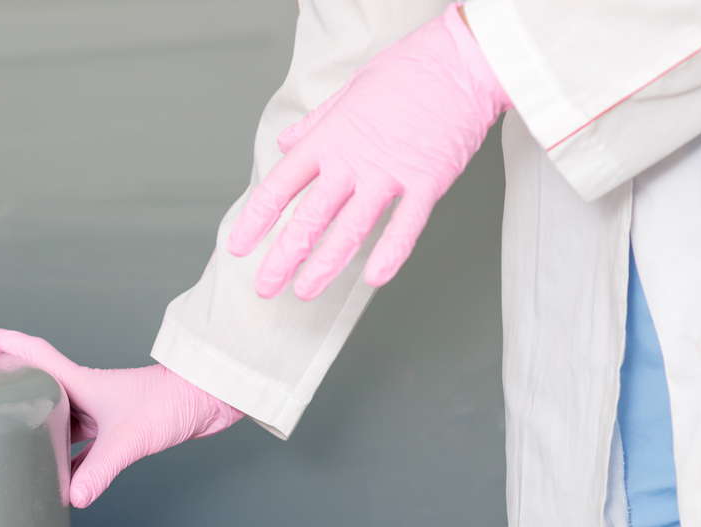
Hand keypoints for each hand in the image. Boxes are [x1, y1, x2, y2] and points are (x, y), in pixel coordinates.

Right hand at [0, 327, 243, 507]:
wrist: (212, 401)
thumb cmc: (175, 402)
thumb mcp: (132, 437)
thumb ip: (101, 469)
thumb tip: (73, 496)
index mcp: (79, 381)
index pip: (27, 352)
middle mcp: (83, 393)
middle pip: (32, 386)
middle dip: (3, 386)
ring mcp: (98, 411)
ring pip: (53, 421)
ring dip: (32, 430)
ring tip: (2, 443)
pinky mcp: (114, 429)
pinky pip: (78, 448)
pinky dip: (64, 462)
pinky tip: (55, 482)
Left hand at [228, 2, 510, 297]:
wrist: (461, 60)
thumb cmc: (407, 71)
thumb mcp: (348, 92)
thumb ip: (315, 124)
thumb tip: (286, 143)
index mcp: (329, 140)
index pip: (280, 187)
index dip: (255, 220)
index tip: (239, 246)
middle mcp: (353, 161)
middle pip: (309, 219)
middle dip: (283, 258)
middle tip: (266, 286)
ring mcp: (389, 173)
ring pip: (350, 230)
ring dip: (325, 266)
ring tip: (305, 291)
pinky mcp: (426, 181)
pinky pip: (406, 226)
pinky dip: (391, 253)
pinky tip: (375, 277)